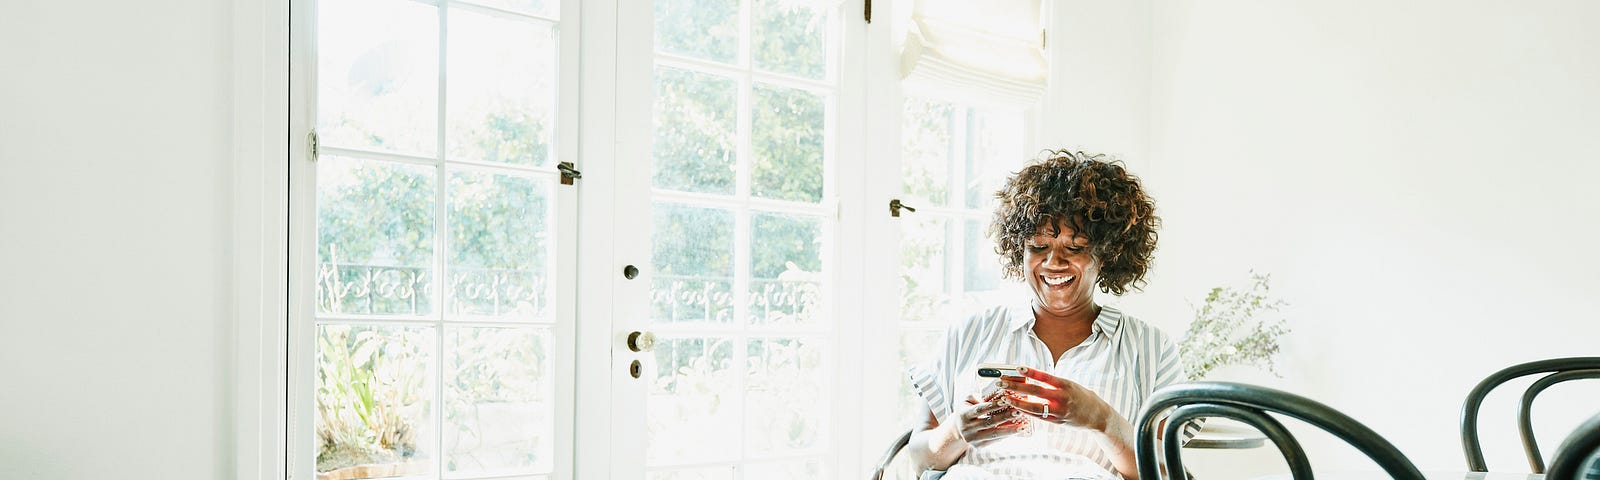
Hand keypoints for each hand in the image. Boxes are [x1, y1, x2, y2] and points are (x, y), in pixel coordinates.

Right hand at [949, 390, 1028, 445]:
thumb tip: (992, 395)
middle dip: (1005, 417)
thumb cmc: (966, 410)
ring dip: (1010, 430)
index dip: (992, 405)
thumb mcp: (966, 400)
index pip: (980, 409)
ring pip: (994, 434)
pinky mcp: (979, 446)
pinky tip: (1016, 431)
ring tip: (1022, 425)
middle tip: (1018, 411)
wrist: (958, 429)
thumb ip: (977, 395)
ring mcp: (973, 438)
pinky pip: (995, 441)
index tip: (1005, 400)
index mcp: (964, 415)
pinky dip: (1006, 436)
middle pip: (989, 422)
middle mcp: (967, 428)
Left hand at [996, 366, 1112, 431]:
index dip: (1031, 372)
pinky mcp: (1057, 422)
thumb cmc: (1082, 397)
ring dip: (1017, 402)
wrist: (1098, 416)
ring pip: (1034, 407)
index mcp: (1066, 385)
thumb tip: (1032, 379)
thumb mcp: (1070, 385)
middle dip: (1016, 387)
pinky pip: (1039, 417)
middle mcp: (1062, 398)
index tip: (1017, 368)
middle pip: (1035, 391)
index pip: (1045, 377)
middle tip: (1002, 383)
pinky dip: (1026, 412)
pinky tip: (1016, 408)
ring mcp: (1059, 411)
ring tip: (1005, 397)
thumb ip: (1053, 384)